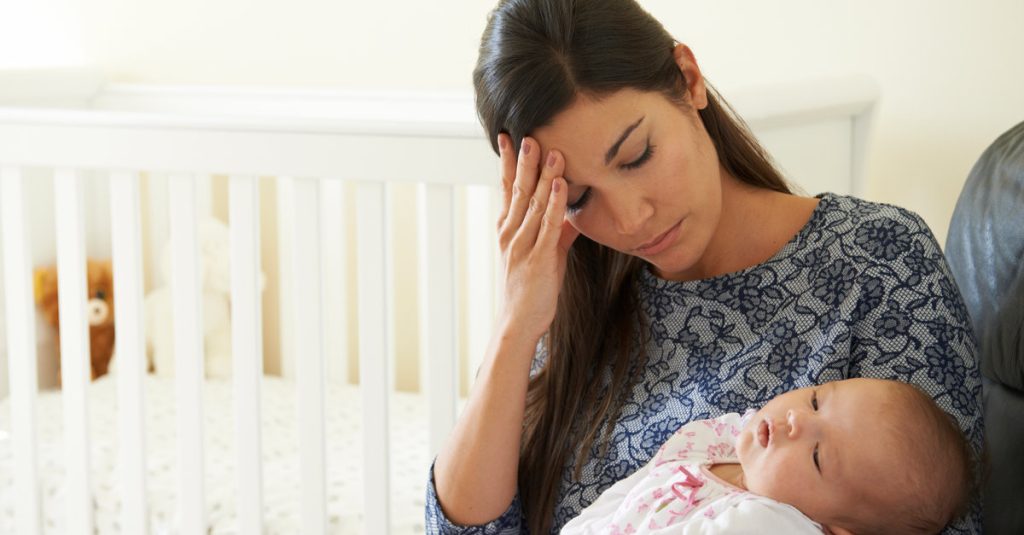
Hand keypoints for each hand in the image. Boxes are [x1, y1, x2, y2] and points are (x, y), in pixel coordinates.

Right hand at [495, 134, 579, 340]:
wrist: (518, 322)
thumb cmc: (530, 290)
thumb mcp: (544, 255)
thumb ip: (556, 233)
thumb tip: (572, 216)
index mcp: (508, 230)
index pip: (507, 189)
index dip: (509, 162)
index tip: (508, 136)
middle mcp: (511, 233)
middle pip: (519, 190)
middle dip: (525, 161)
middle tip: (529, 133)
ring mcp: (523, 245)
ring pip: (533, 204)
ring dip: (544, 176)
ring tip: (552, 151)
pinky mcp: (538, 259)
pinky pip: (547, 226)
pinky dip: (554, 204)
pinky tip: (561, 186)